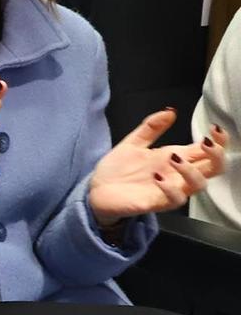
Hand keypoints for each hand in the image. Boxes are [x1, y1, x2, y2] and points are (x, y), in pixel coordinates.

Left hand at [88, 111, 227, 223]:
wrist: (96, 189)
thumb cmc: (118, 169)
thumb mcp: (133, 142)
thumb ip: (151, 127)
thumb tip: (170, 111)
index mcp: (175, 158)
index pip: (207, 150)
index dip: (219, 140)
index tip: (215, 128)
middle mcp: (177, 174)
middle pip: (213, 168)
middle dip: (217, 155)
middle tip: (206, 143)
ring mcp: (169, 190)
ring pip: (199, 185)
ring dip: (192, 171)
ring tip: (175, 158)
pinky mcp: (156, 203)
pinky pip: (175, 200)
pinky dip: (170, 188)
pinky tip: (157, 177)